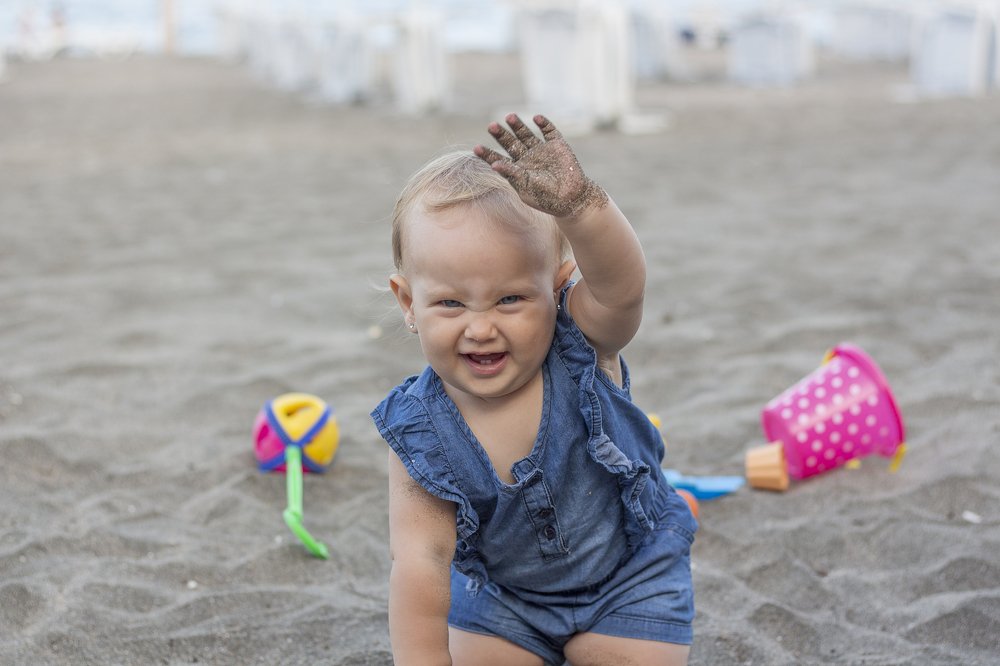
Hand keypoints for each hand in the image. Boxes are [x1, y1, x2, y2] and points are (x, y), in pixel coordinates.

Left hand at [474, 113, 607, 218]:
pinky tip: (536, 118)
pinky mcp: (557, 144)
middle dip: (501, 134)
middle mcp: (527, 157)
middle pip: (510, 142)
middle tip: (491, 126)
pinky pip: (549, 130)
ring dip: (518, 125)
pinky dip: (543, 123)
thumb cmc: (546, 197)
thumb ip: (512, 174)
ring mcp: (541, 150)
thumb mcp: (526, 187)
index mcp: (517, 169)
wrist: (572, 198)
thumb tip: (494, 165)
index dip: (487, 153)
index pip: (498, 158)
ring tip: (509, 117)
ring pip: (526, 133)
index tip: (477, 148)